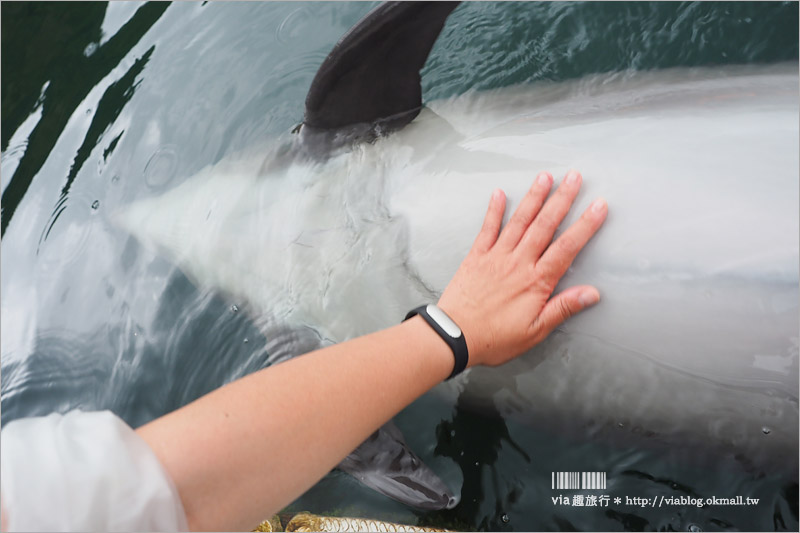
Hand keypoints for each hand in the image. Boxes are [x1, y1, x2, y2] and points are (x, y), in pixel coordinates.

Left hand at [437, 170, 607, 367]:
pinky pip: (487, 229)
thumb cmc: (495, 338)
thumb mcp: (535, 331)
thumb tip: (592, 293)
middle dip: (562, 199)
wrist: (454, 335)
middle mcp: (518, 262)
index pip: (567, 247)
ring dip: (533, 197)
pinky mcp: (476, 257)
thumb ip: (563, 308)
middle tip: (576, 177)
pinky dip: (494, 210)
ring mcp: (496, 256)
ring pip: (519, 221)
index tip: (599, 205)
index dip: (585, 225)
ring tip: (545, 176)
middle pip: (545, 225)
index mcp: (536, 281)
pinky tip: (499, 193)